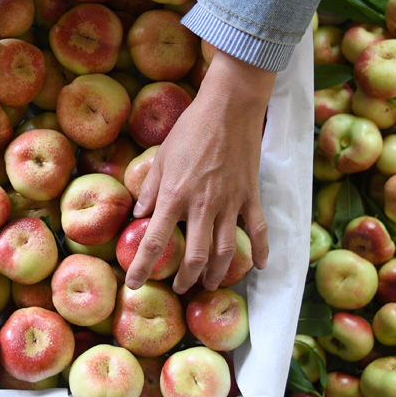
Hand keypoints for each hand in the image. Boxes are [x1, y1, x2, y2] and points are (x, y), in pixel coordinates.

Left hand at [123, 50, 275, 293]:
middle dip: (185, 278)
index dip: (142, 267)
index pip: (154, 241)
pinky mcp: (250, 196)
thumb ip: (150, 189)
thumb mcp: (161, 157)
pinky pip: (258, 230)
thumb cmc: (190, 129)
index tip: (135, 284)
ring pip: (225, 251)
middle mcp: (202, 206)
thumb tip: (139, 215)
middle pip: (194, 257)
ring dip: (217, 273)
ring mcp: (230, 203)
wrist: (229, 108)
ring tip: (208, 284)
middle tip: (179, 288)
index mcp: (174, 196)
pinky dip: (260, 251)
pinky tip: (259, 267)